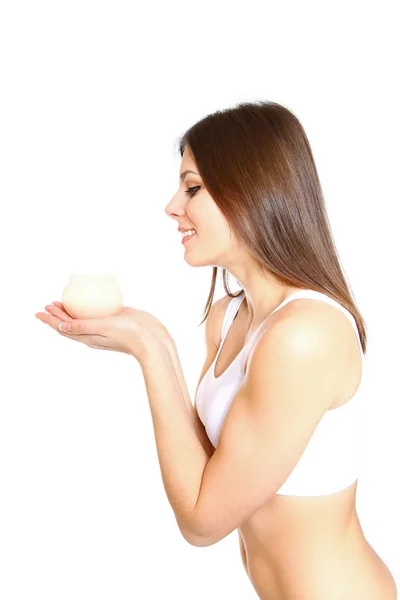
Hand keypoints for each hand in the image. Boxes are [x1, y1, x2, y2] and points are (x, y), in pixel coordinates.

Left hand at [35, 301, 170, 361]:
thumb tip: (60, 327)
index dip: (50, 320)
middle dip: (57, 315)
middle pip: (70, 323)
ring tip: (62, 302)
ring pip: (82, 319)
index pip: (63, 328)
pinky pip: (97, 312)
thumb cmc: (129, 335)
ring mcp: (105, 327)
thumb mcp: (103, 328)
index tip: (38, 311)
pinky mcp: (116, 319)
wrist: (152, 341)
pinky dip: (88, 307)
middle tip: (48, 304)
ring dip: (71, 311)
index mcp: (88, 337)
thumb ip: (83, 326)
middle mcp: (94, 333)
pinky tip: (91, 298)